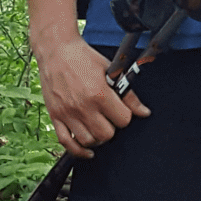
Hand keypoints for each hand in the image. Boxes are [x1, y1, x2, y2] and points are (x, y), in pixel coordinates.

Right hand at [35, 36, 148, 157]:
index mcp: (100, 94)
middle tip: (109, 118)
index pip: (123, 120)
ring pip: (88, 141)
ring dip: (97, 138)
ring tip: (98, 127)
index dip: (125, 116)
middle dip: (112, 128)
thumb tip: (144, 112)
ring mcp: (67, 113)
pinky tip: (87, 150)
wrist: (56, 50)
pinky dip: (77, 150)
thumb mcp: (111, 71)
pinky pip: (66, 142)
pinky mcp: (55, 116)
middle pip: (106, 135)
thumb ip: (128, 94)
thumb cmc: (84, 58)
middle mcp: (83, 106)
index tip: (121, 110)